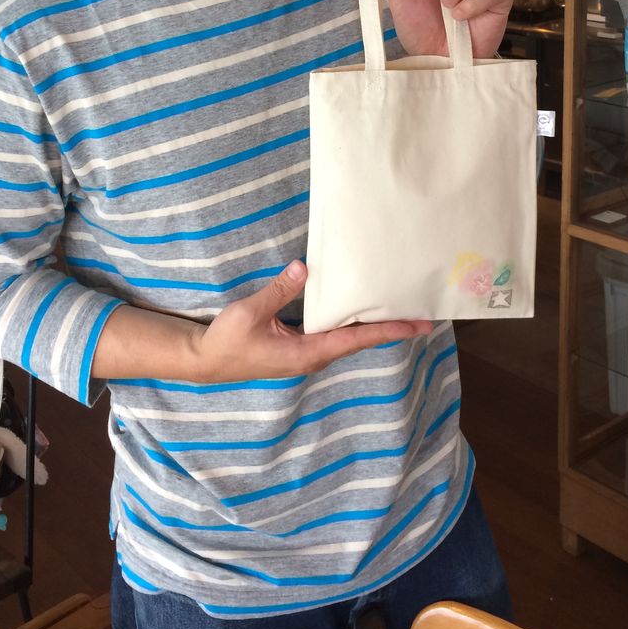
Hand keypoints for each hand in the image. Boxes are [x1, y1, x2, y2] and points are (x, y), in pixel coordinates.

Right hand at [193, 261, 431, 380]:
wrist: (206, 360)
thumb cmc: (227, 341)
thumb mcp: (251, 312)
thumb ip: (278, 290)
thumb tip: (304, 268)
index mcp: (307, 353)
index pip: (356, 340)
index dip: (388, 331)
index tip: (417, 326)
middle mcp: (313, 356)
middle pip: (359, 341)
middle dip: (389, 328)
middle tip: (422, 317)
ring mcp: (306, 353)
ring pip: (347, 339)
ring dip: (373, 326)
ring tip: (400, 312)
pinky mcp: (298, 347)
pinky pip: (333, 335)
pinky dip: (352, 324)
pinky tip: (360, 312)